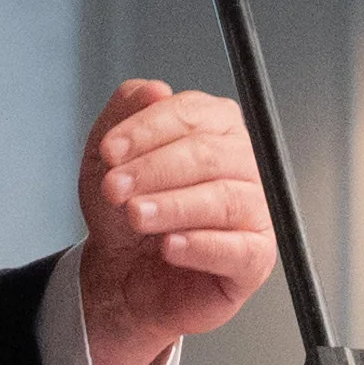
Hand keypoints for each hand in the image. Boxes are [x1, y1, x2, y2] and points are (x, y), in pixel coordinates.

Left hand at [75, 78, 273, 364]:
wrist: (122, 274)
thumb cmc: (126, 212)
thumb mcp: (108, 157)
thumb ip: (127, 112)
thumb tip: (156, 90)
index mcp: (216, 129)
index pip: (194, 114)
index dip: (148, 130)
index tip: (110, 151)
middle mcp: (243, 164)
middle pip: (211, 154)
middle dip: (155, 169)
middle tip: (114, 188)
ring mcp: (255, 211)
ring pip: (225, 199)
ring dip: (174, 206)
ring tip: (135, 215)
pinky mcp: (255, 258)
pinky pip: (240, 249)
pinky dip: (202, 246)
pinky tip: (169, 248)